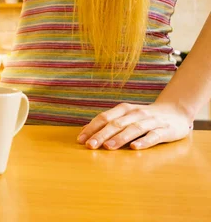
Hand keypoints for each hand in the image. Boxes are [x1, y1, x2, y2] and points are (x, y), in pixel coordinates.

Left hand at [77, 102, 192, 149]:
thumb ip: (107, 123)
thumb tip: (84, 131)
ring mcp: (151, 121)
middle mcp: (136, 113)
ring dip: (119, 138)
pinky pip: (154, 136)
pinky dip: (144, 141)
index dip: (92, 128)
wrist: (176, 112)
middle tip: (90, 146)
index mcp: (124, 109)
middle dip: (101, 135)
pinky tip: (134, 148)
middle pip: (116, 124)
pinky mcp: (165, 130)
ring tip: (108, 147)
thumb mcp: (125, 116)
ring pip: (133, 129)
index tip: (80, 140)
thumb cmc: (144, 117)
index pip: (104, 118)